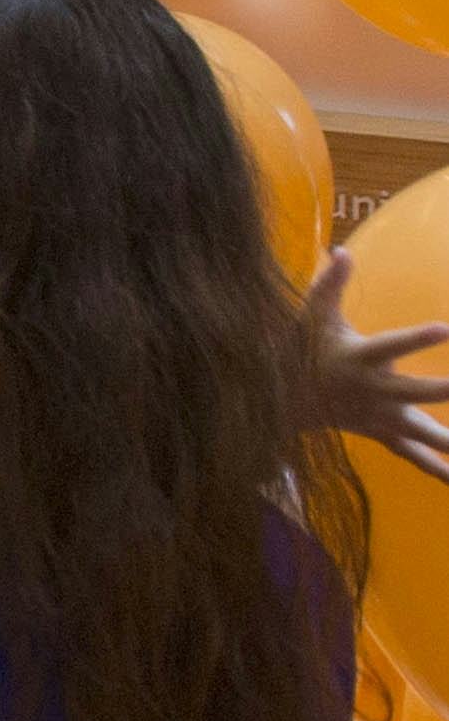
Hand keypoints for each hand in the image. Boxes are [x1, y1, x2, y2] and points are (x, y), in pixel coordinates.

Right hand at [302, 246, 448, 484]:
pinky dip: (441, 470)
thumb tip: (342, 251)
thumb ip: (329, 284)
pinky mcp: (386, 434)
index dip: (417, 338)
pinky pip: (418, 456)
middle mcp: (373, 391)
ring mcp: (381, 417)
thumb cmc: (303, 347)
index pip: (391, 346)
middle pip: (417, 393)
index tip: (446, 327)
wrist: (286, 400)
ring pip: (424, 433)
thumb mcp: (312, 315)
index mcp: (358, 359)